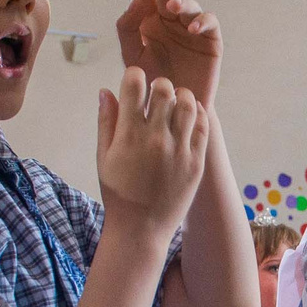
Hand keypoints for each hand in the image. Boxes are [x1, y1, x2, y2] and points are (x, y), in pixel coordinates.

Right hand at [95, 69, 207, 230]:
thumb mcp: (103, 157)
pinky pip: (203, 127)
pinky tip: (190, 116)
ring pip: (189, 103)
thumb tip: (106, 90)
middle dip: (159, 84)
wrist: (141, 229)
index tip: (135, 82)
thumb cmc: (118, 193)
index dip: (134, 76)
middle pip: (165, 88)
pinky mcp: (197, 162)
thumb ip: (106, 121)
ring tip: (175, 103)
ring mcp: (179, 150)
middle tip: (157, 94)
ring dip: (182, 96)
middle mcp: (156, 138)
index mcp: (129, 134)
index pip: (135, 84)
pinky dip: (198, 114)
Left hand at [116, 0, 220, 105]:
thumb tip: (137, 1)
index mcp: (151, 21)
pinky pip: (210, 23)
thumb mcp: (132, 56)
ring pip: (190, 6)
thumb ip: (128, 28)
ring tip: (173, 6)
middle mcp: (172, 21)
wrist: (173, 112)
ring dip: (182, 2)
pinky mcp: (211, 41)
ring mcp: (192, 30)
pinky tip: (191, 28)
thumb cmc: (150, 84)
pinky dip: (203, 21)